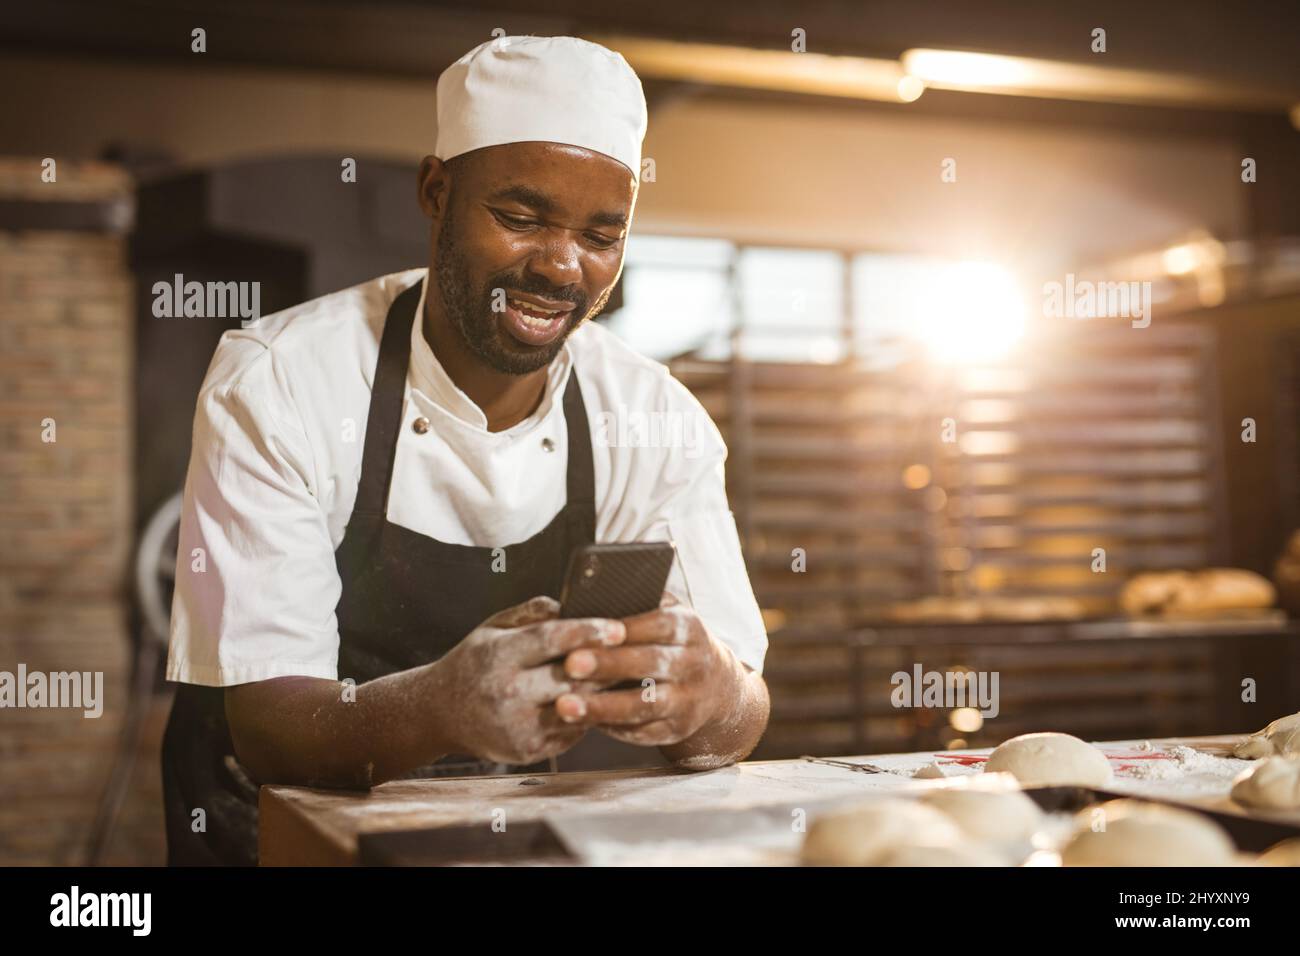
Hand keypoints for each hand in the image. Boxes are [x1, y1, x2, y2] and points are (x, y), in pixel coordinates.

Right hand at [435, 595, 625, 764]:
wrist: (440, 713)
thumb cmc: (476, 661)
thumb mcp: (493, 627)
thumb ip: (531, 612)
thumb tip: (572, 602)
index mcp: (499, 656)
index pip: (551, 639)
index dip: (588, 632)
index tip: (618, 627)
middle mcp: (507, 693)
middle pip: (571, 676)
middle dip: (607, 663)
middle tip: (639, 651)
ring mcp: (518, 726)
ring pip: (578, 706)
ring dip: (606, 692)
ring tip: (630, 675)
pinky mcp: (528, 751)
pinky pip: (572, 731)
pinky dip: (591, 714)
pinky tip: (606, 701)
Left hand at [553, 593, 739, 746]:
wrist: (715, 686)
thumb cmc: (671, 641)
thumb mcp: (666, 614)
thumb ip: (637, 604)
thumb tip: (588, 594)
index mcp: (688, 627)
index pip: (658, 624)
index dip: (625, 628)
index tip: (589, 630)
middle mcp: (694, 663)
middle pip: (650, 663)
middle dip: (608, 664)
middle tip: (569, 664)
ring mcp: (689, 700)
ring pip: (645, 704)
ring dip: (603, 706)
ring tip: (564, 705)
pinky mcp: (678, 729)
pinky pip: (643, 731)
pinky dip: (611, 727)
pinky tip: (582, 722)